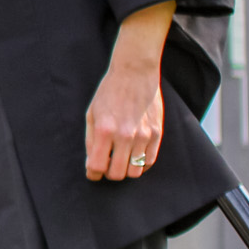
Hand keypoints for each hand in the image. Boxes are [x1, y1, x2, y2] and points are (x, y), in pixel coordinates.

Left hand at [86, 64, 162, 180]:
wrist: (134, 74)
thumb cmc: (109, 93)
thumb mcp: (92, 114)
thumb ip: (91, 140)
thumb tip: (91, 163)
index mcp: (105, 130)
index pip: (97, 166)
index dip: (93, 174)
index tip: (92, 174)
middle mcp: (125, 136)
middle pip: (117, 174)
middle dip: (108, 174)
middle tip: (106, 166)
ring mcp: (144, 136)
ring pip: (134, 172)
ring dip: (125, 170)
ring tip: (119, 160)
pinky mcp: (157, 135)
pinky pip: (149, 162)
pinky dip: (140, 165)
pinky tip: (133, 156)